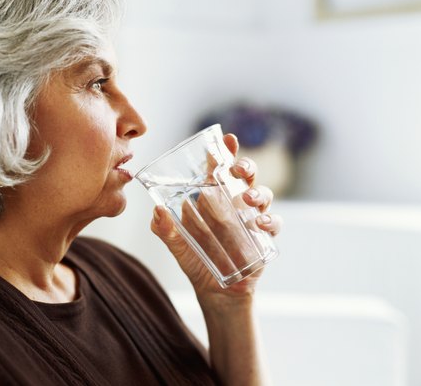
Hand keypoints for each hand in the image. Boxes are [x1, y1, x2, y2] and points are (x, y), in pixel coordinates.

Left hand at [150, 133, 281, 299]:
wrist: (215, 290)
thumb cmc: (196, 259)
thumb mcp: (176, 244)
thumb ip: (165, 229)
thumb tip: (156, 212)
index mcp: (213, 197)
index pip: (220, 168)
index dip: (225, 152)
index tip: (227, 139)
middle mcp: (234, 203)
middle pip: (246, 176)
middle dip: (246, 166)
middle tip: (238, 169)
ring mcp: (251, 218)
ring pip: (263, 194)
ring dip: (257, 192)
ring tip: (246, 199)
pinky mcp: (263, 237)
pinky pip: (274, 223)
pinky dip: (270, 220)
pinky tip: (259, 223)